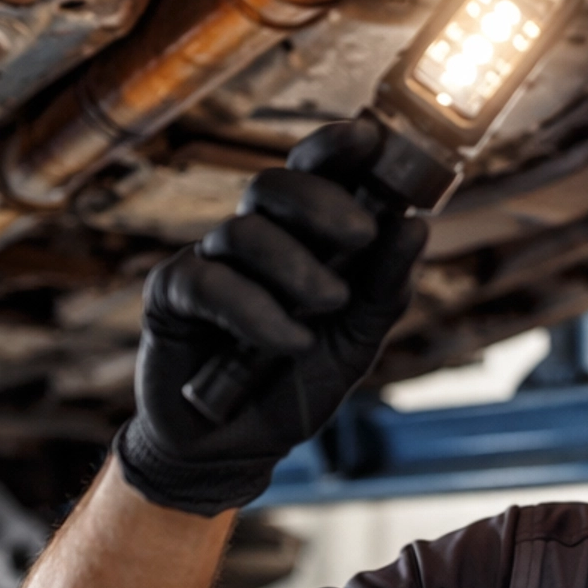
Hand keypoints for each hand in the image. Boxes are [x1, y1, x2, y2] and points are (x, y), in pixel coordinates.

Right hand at [115, 118, 427, 516]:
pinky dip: (258, 313)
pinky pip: (212, 282)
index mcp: (302, 237)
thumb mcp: (356, 340)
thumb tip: (415, 226)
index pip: (315, 172)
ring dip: (296, 269)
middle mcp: (255, 239)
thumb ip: (385, 287)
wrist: (236, 448)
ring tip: (328, 308)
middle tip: (361, 235)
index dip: (337, 147)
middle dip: (322, 201)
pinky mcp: (172, 294)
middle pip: (275, 184)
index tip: (372, 138)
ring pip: (246, 231)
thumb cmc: (295, 384)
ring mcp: (210, 262)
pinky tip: (289, 343)